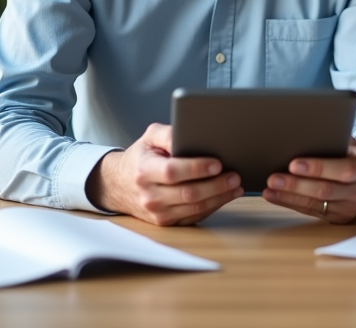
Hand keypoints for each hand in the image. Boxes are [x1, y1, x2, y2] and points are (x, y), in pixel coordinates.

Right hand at [86, 123, 243, 225]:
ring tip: (236, 185)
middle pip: (188, 193)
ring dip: (219, 197)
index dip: (197, 168)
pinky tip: (226, 195)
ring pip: (194, 208)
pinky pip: (194, 217)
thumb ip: (168, 133)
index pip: (173, 172)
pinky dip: (213, 206)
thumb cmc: (141, 157)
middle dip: (216, 185)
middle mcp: (149, 196)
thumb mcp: (149, 138)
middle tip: (234, 175)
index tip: (217, 163)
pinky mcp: (166, 222)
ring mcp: (157, 213)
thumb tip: (188, 132)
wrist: (120, 185)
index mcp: (144, 171)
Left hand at [262, 139, 355, 223]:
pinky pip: (311, 211)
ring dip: (288, 196)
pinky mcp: (338, 218)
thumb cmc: (349, 154)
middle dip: (296, 185)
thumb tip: (300, 133)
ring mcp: (350, 207)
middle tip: (273, 178)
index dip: (318, 168)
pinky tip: (275, 196)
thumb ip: (331, 140)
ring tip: (269, 189)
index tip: (293, 164)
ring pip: (315, 204)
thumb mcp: (347, 143)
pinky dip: (290, 203)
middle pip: (325, 190)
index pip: (343, 170)